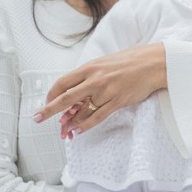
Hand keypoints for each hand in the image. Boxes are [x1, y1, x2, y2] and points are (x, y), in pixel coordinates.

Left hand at [33, 42, 166, 135]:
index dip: (51, 95)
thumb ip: (90, 74)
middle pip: (66, 98)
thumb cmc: (131, 60)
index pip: (63, 83)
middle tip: (37, 118)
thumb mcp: (105, 62)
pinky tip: (77, 131)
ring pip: (81, 111)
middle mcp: (96, 79)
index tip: (47, 103)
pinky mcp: (118, 101)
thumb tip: (77, 89)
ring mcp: (107, 91)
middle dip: (49, 110)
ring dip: (70, 123)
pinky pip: (98, 117)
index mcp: (90, 67)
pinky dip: (85, 125)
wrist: (155, 62)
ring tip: (63, 131)